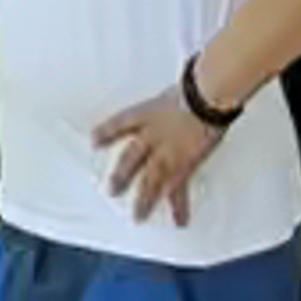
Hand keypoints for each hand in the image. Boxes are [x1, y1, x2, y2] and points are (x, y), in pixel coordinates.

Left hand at [95, 83, 221, 228]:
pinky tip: (181, 221)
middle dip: (121, 175)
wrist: (207, 95)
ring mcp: (166, 153)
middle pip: (131, 158)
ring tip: (138, 217)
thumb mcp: (184, 86)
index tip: (94, 140)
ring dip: (143, 200)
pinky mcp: (184, 166)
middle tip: (111, 191)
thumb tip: (195, 80)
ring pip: (149, 181)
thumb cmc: (200, 84)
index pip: (122, 122)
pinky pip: (179, 191)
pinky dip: (180, 207)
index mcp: (149, 112)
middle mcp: (152, 135)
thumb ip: (181, 93)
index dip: (106, 132)